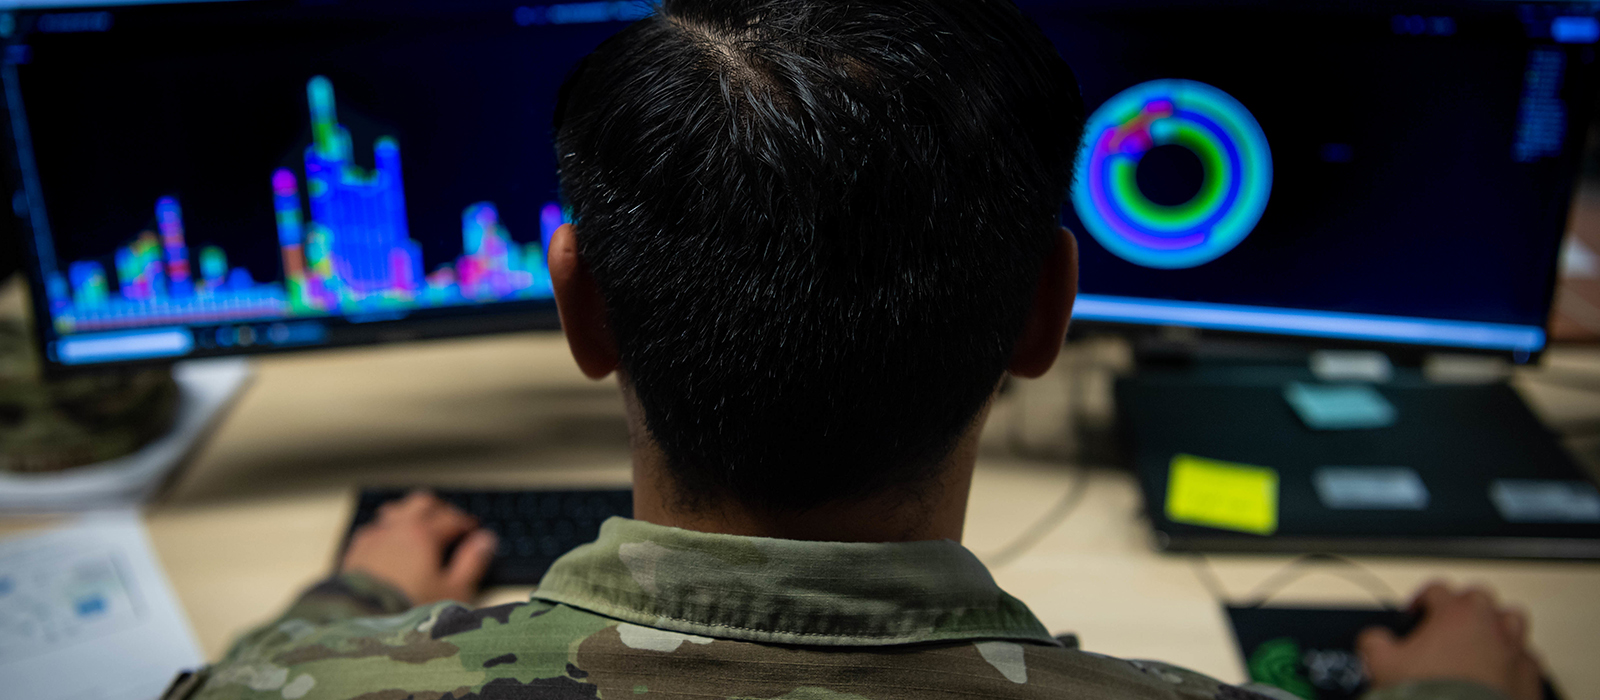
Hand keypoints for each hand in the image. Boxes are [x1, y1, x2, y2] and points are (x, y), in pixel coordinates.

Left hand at [340, 490, 497, 605]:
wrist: (362, 623)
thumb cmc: (409, 609)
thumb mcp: (454, 590)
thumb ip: (472, 562)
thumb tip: (486, 541)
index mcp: (424, 534)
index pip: (452, 518)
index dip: (466, 523)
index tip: (473, 529)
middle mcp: (397, 529)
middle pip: (423, 503)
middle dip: (440, 509)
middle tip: (450, 520)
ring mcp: (374, 538)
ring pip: (395, 511)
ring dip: (411, 513)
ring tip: (419, 525)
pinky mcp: (355, 552)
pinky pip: (374, 529)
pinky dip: (387, 530)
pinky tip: (390, 544)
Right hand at [1357, 582, 1541, 699]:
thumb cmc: (1431, 692)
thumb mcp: (1382, 664)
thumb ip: (1374, 642)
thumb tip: (1373, 640)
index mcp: (1454, 613)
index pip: (1437, 589)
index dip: (1421, 599)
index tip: (1414, 613)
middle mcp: (1489, 624)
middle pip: (1479, 596)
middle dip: (1463, 605)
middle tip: (1447, 623)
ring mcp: (1514, 648)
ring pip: (1512, 621)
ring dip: (1496, 627)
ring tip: (1480, 641)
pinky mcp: (1530, 675)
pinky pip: (1527, 659)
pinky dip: (1513, 662)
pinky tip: (1500, 673)